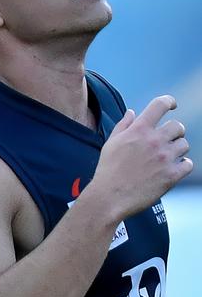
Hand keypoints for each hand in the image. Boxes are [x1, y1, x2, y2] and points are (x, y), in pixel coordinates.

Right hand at [88, 96, 192, 220]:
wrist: (111, 195)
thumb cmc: (109, 168)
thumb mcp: (112, 141)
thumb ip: (124, 125)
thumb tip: (132, 113)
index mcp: (139, 129)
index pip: (159, 105)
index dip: (168, 101)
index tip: (171, 104)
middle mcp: (154, 140)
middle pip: (178, 126)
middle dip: (174, 130)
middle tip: (167, 138)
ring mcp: (165, 158)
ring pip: (184, 144)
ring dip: (178, 148)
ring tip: (167, 155)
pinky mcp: (172, 175)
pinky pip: (188, 164)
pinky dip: (183, 164)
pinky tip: (172, 167)